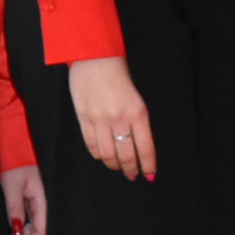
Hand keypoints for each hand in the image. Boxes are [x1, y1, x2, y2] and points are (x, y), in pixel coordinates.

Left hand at [0, 164, 48, 234]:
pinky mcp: (32, 206)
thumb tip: (17, 233)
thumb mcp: (12, 184)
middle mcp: (43, 205)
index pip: (41, 231)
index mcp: (43, 200)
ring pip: (35, 233)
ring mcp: (38, 206)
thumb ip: (15, 208)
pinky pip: (30, 226)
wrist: (15, 147)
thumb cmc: (15, 162)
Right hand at [70, 56, 154, 179]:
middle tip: (133, 175)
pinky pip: (92, 145)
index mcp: (138, 112)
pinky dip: (99, 155)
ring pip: (108, 154)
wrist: (95, 58)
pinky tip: (103, 156)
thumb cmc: (118, 75)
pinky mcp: (84, 118)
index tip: (150, 175)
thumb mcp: (136, 98)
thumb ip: (137, 121)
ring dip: (114, 165)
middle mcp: (120, 118)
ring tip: (117, 167)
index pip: (145, 148)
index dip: (147, 165)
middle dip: (131, 169)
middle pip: (126, 155)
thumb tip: (138, 145)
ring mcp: (100, 120)